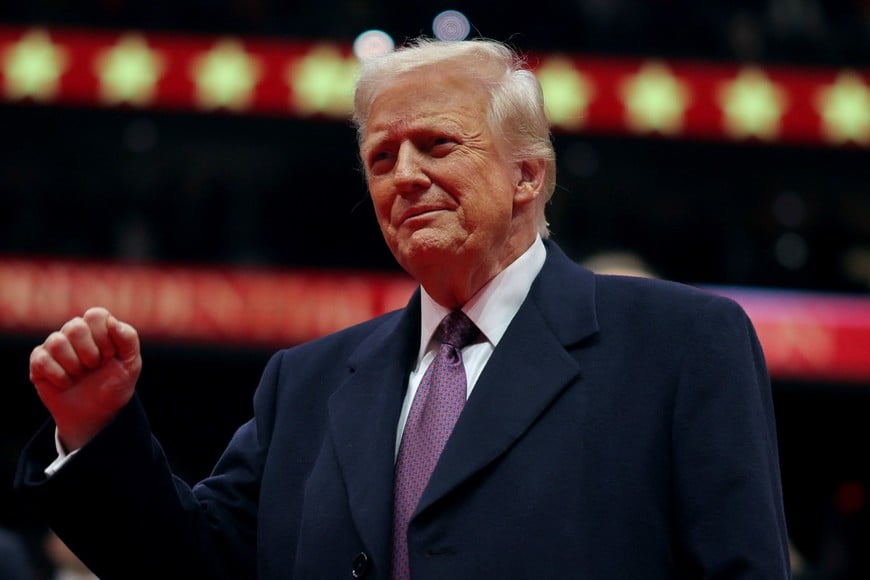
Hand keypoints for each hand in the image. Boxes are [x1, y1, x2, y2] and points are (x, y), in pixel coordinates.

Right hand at [29, 307, 141, 450]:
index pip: (95, 315)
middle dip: (89, 352)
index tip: (110, 355)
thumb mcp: (131, 364)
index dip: (104, 337)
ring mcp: (55, 346)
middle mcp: (75, 333)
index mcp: (98, 328)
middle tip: (94, 366)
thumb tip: (112, 322)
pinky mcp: (39, 362)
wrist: (97, 414)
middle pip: (74, 327)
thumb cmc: (115, 385)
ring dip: (73, 365)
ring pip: (56, 342)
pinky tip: (66, 383)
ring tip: (80, 375)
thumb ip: (129, 339)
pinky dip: (58, 376)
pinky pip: (41, 359)